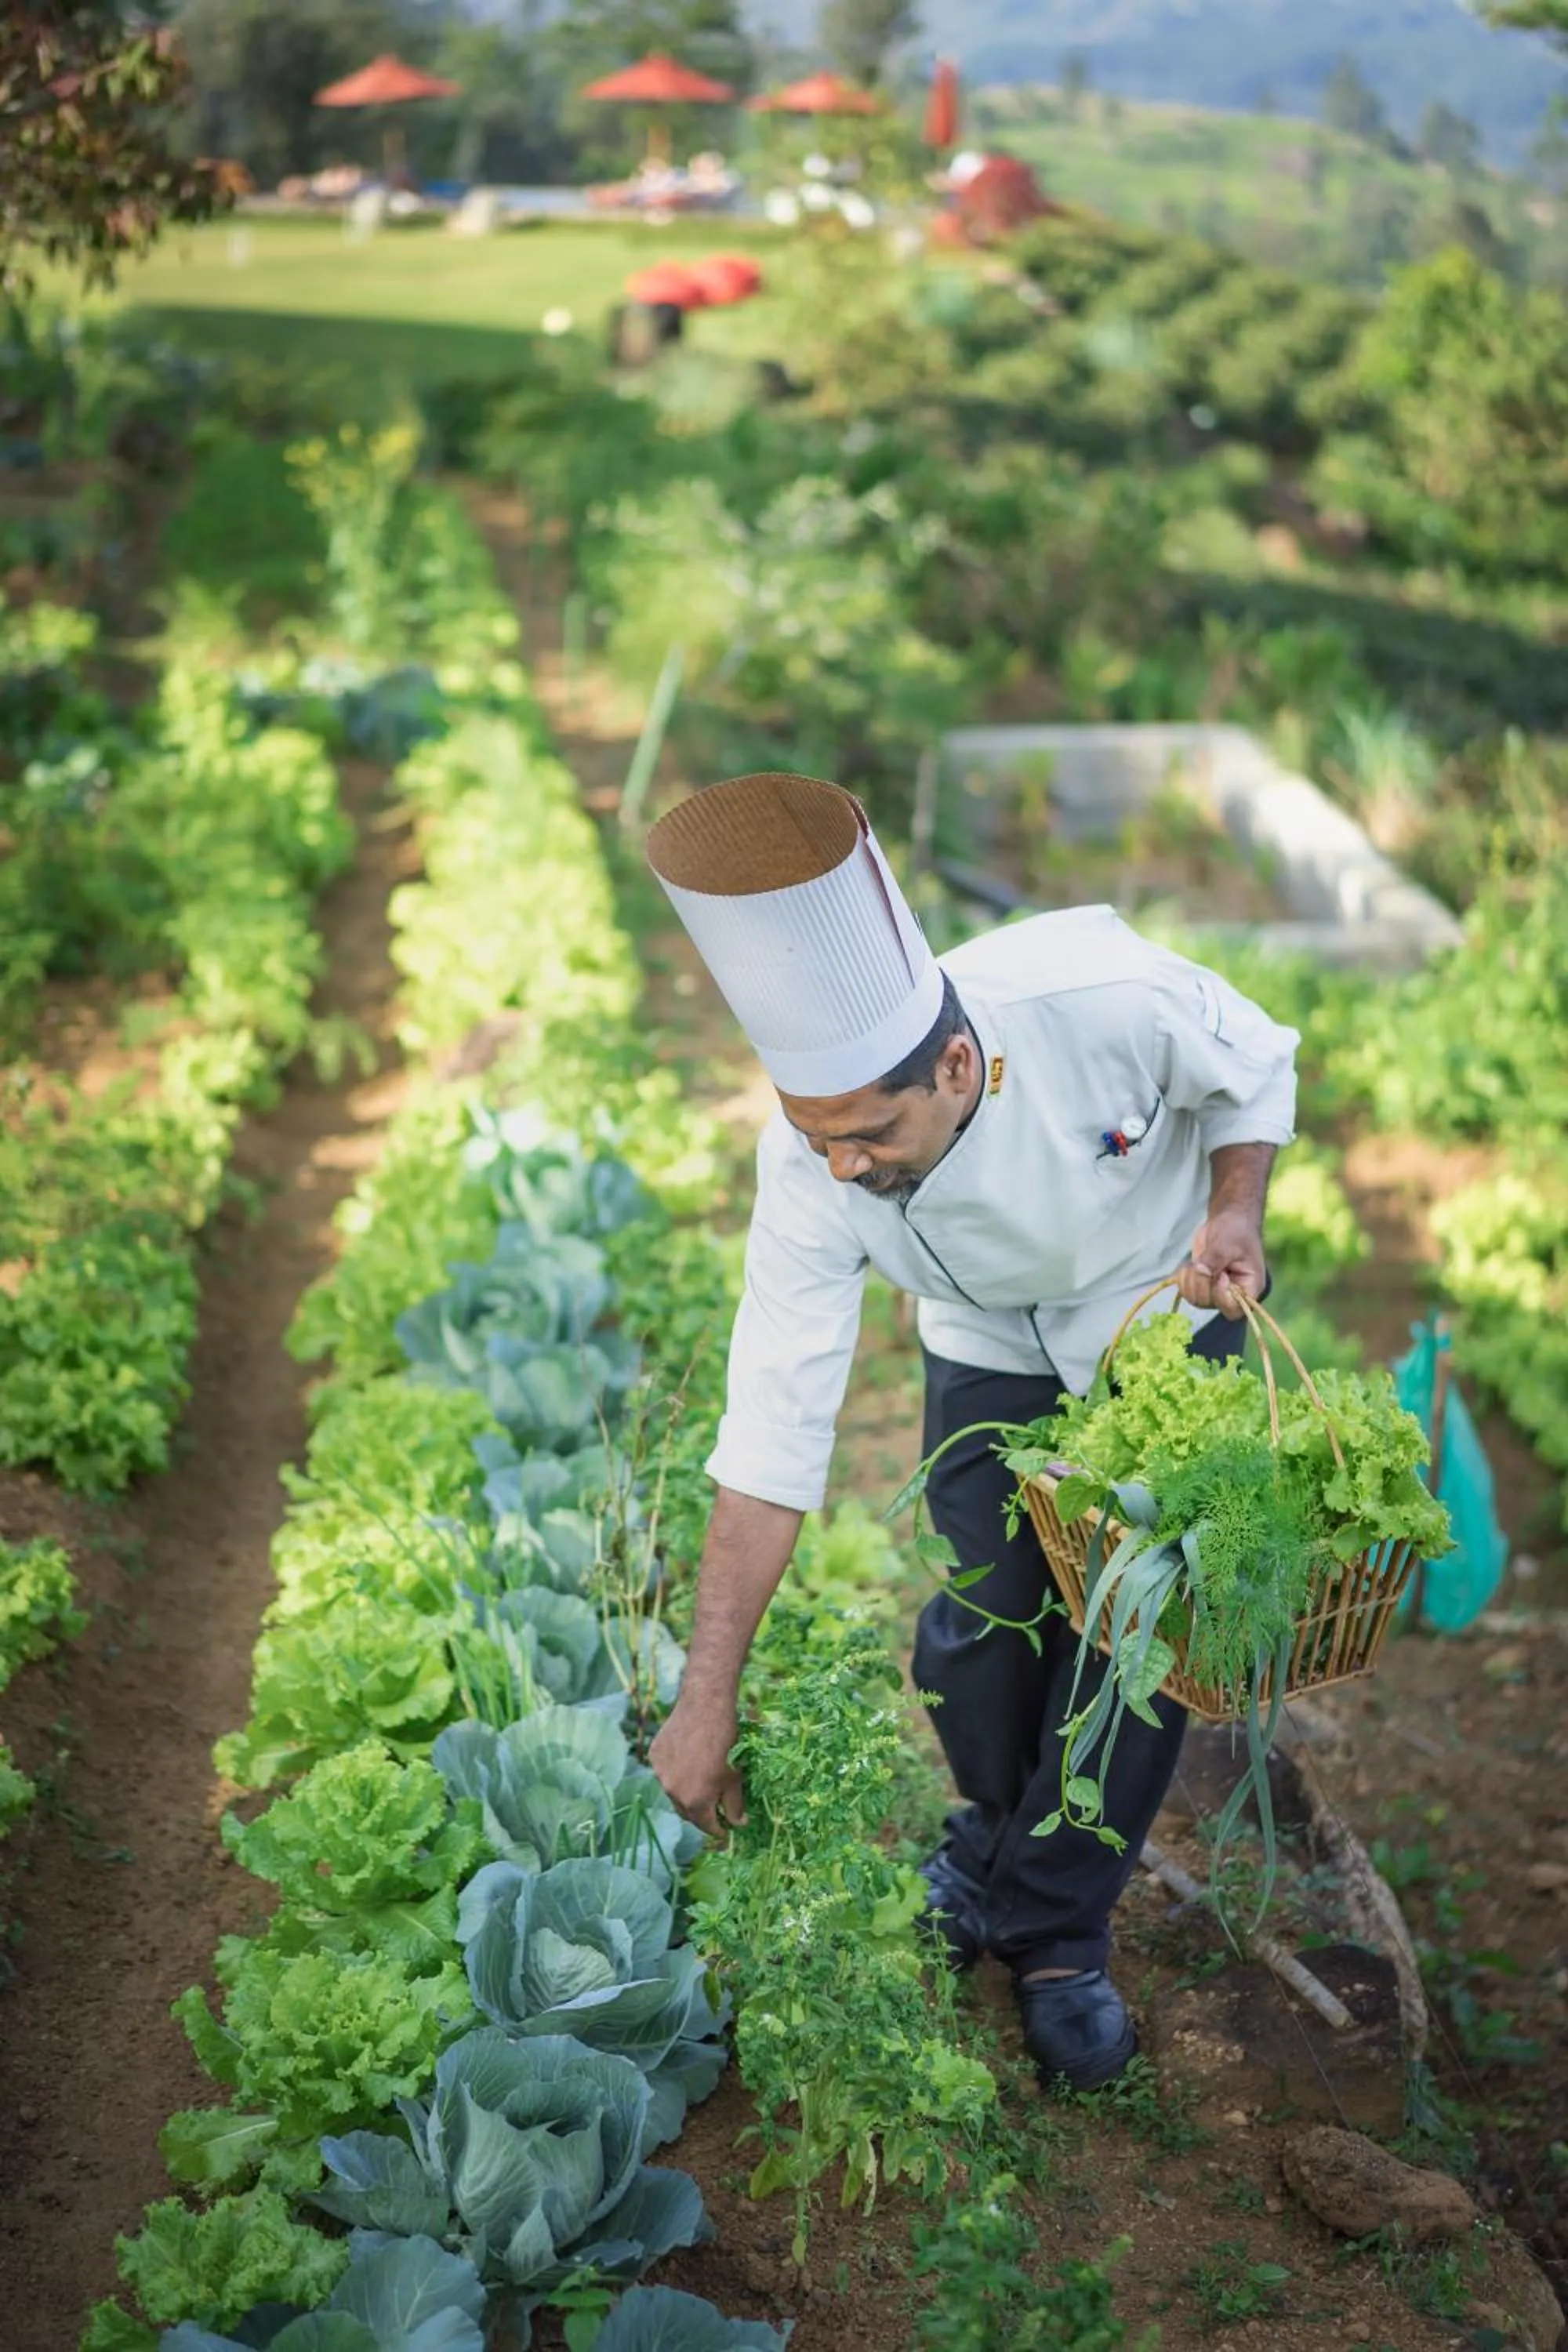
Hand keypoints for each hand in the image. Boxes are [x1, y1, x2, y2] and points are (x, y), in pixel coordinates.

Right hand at [648, 1692, 745, 1838]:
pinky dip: (676, 1772)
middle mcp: (673, 1792)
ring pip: (674, 1791)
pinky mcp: (654, 1755)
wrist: (705, 1706)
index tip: (725, 1829)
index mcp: (694, 1801)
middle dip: (701, 1813)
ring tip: (700, 1780)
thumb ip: (735, 1805)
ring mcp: (660, 1773)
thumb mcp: (735, 1777)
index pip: (705, 1826)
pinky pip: (665, 1772)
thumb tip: (738, 1824)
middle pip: (687, 1812)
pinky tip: (688, 1760)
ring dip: (686, 1792)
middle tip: (714, 1806)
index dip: (718, 1830)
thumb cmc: (726, 1743)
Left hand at [1177, 1207, 1265, 1318]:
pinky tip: (1189, 1266)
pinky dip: (1183, 1280)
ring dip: (1190, 1280)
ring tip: (1196, 1262)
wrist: (1228, 1220)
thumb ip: (1215, 1258)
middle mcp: (1234, 1294)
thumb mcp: (1228, 1242)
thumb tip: (1200, 1271)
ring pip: (1197, 1299)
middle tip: (1203, 1263)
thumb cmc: (1236, 1230)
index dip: (1221, 1295)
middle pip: (1211, 1304)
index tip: (1219, 1274)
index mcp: (1250, 1287)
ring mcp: (1217, 1291)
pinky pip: (1188, 1292)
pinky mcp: (1203, 1284)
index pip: (1234, 1309)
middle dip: (1201, 1283)